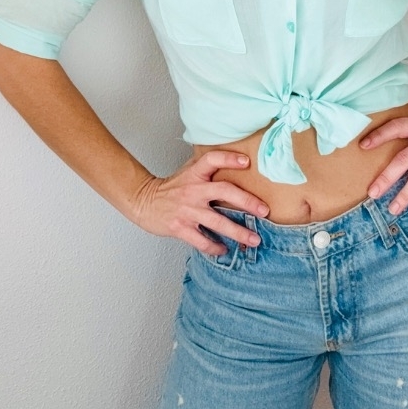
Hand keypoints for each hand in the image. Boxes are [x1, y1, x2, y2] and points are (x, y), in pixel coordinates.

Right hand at [130, 151, 268, 255]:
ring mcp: (187, 210)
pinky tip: (225, 250)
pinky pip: (202, 240)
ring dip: (238, 232)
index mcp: (195, 173)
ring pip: (218, 221)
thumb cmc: (172, 187)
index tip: (247, 162)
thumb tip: (237, 161)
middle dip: (247, 201)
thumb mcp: (188, 171)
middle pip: (224, 191)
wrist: (143, 202)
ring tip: (254, 239)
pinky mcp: (180, 228)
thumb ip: (208, 168)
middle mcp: (193, 190)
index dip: (229, 158)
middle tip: (264, 211)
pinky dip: (215, 247)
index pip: (212, 159)